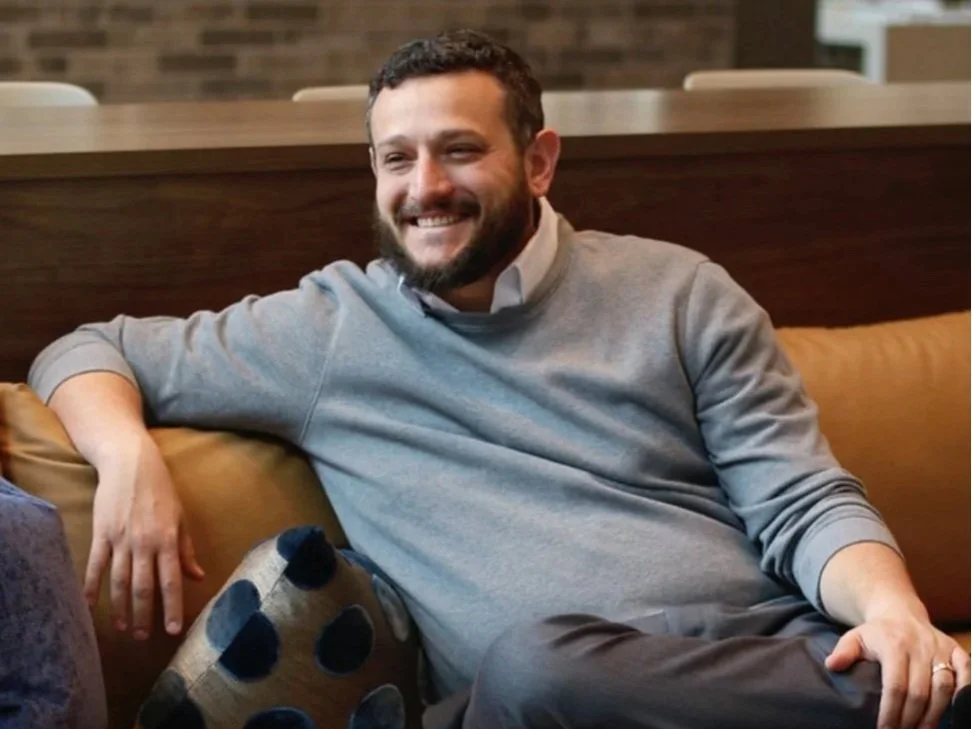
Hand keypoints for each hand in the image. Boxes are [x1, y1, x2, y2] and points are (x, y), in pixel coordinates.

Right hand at [84, 433, 204, 639]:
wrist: (131, 464)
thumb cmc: (161, 491)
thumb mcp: (181, 518)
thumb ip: (186, 551)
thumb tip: (198, 576)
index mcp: (168, 540)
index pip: (170, 581)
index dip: (171, 607)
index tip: (172, 630)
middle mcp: (144, 543)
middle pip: (142, 587)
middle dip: (143, 615)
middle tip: (142, 637)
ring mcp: (120, 540)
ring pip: (119, 582)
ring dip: (119, 608)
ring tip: (121, 628)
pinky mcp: (101, 534)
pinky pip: (95, 566)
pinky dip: (90, 587)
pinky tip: (88, 606)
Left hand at [826, 611, 970, 728]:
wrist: (900, 612)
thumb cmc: (876, 633)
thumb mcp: (855, 638)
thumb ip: (844, 652)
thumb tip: (832, 665)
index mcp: (894, 645)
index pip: (895, 686)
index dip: (891, 711)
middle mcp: (920, 646)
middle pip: (920, 692)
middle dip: (911, 719)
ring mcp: (940, 648)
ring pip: (944, 688)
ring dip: (935, 715)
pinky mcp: (956, 650)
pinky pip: (966, 674)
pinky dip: (962, 694)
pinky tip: (952, 713)